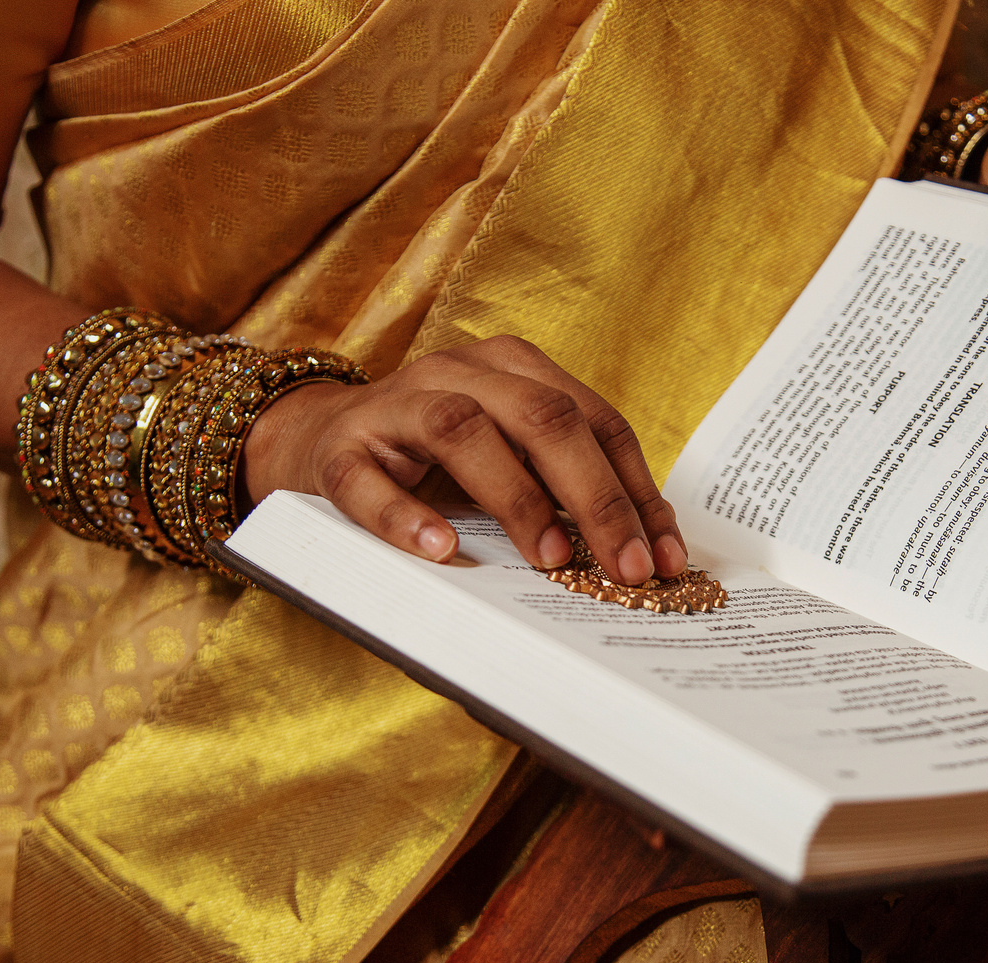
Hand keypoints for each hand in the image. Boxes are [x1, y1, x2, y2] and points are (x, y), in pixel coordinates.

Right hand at [242, 335, 686, 583]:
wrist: (321, 442)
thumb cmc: (436, 464)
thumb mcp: (512, 464)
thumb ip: (568, 491)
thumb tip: (649, 551)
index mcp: (516, 369)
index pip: (595, 422)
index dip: (637, 489)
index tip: (666, 555)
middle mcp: (462, 371)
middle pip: (544, 419)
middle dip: (596, 499)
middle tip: (626, 569)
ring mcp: (396, 404)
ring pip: (463, 431)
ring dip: (516, 499)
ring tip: (548, 561)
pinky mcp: (340, 448)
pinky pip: (369, 481)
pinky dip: (405, 517)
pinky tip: (441, 551)